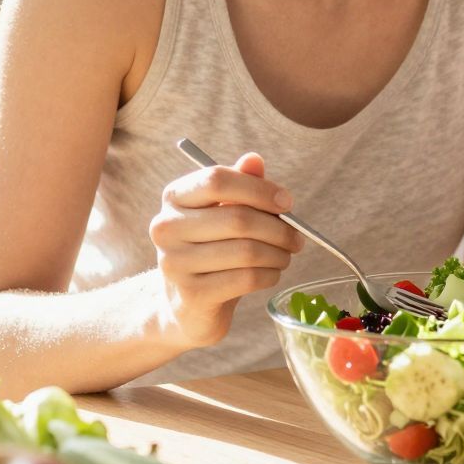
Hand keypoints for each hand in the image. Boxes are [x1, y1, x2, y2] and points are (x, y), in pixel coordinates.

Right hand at [147, 152, 304, 350]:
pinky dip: (270, 275)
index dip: (259, 189)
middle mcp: (166, 227)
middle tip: (297, 238)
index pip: (218, 179)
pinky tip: (272, 274)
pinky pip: (246, 279)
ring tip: (285, 256)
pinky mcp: (191, 294)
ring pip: (246, 251)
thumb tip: (254, 160)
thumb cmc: (210, 248)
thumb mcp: (222, 212)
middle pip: (238, 218)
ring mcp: (175, 262)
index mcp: (174, 197)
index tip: (287, 202)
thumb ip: (239, 184)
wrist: (185, 303)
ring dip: (278, 254)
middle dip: (278, 228)